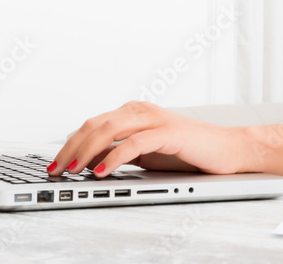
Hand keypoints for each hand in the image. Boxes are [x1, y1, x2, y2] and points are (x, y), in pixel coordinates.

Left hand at [48, 101, 256, 176]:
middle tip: (56, 170)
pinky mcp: (169, 132)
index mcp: (133, 112)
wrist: (227, 149)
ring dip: (86, 152)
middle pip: (95, 124)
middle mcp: (141, 110)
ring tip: (73, 171)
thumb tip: (88, 160)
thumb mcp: (145, 154)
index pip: (93, 124)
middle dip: (71, 148)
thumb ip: (119, 151)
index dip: (70, 143)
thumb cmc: (187, 152)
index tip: (55, 164)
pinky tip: (101, 171)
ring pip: (110, 130)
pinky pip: (134, 143)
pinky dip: (114, 158)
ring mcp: (155, 119)